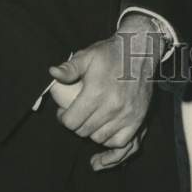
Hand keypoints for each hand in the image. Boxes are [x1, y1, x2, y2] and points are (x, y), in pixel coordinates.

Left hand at [48, 15, 161, 169]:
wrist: (140, 50)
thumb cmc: (110, 53)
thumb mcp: (88, 55)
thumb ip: (69, 68)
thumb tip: (52, 73)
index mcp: (96, 92)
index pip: (72, 121)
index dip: (63, 118)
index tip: (63, 113)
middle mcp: (112, 106)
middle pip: (84, 131)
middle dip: (76, 125)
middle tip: (77, 115)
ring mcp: (126, 114)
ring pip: (100, 138)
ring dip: (92, 132)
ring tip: (91, 120)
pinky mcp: (137, 118)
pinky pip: (120, 142)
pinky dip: (110, 139)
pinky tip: (105, 129)